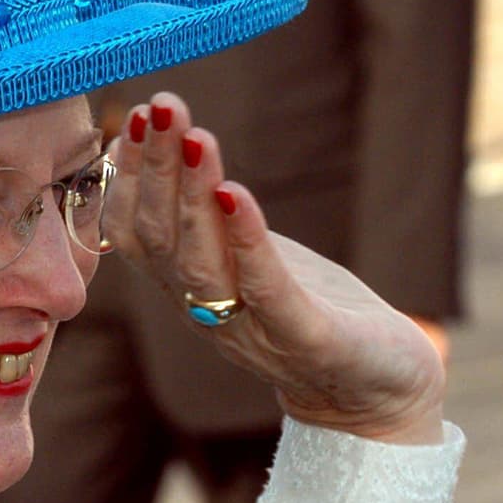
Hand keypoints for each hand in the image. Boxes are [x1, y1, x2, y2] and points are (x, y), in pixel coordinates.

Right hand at [104, 93, 446, 443]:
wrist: (374, 394)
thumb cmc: (311, 313)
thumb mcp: (251, 258)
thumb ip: (210, 218)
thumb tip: (174, 144)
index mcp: (187, 291)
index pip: (137, 234)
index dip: (129, 179)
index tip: (135, 118)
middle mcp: (206, 312)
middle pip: (162, 241)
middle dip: (157, 169)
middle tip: (161, 108)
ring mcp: (252, 330)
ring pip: (202, 263)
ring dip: (194, 195)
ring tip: (196, 135)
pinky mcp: (305, 339)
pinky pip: (266, 289)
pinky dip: (248, 240)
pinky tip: (237, 193)